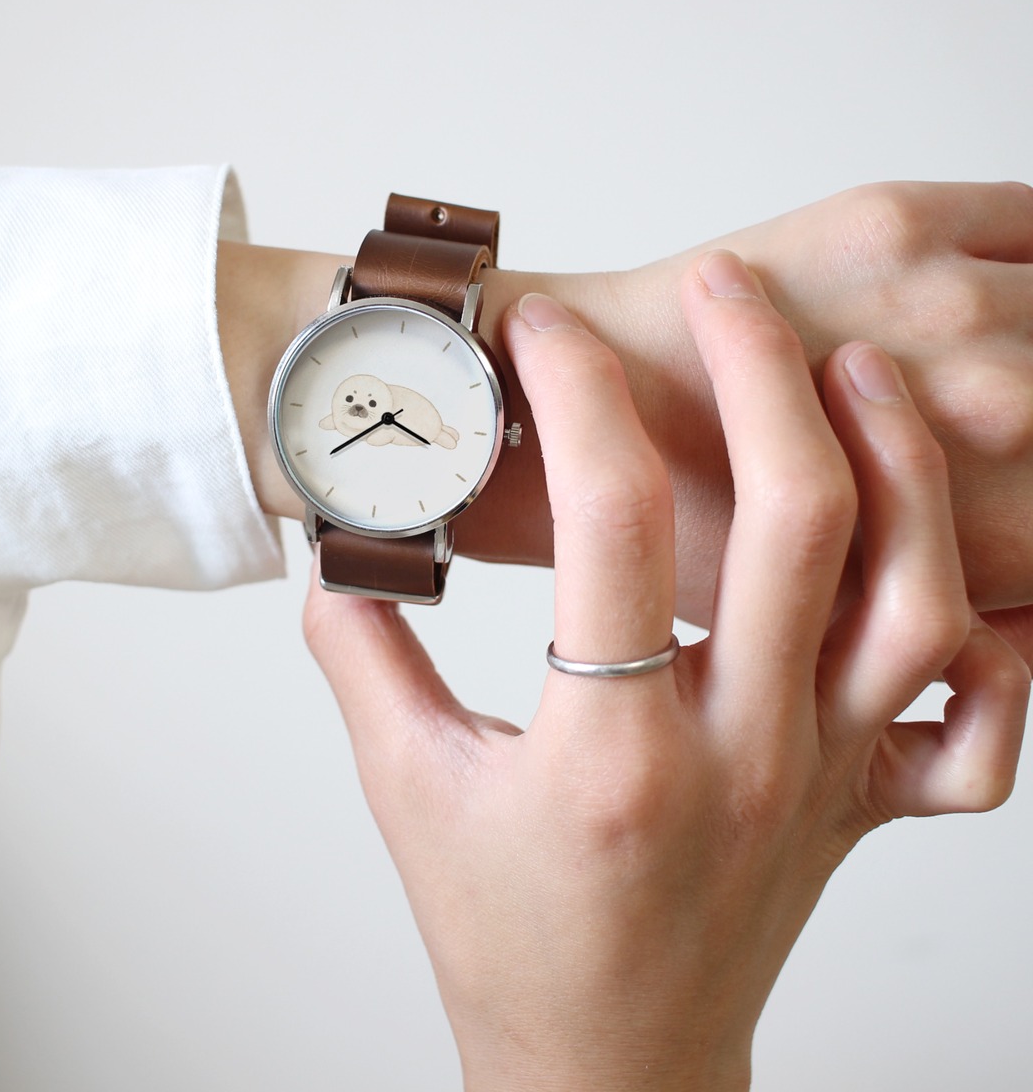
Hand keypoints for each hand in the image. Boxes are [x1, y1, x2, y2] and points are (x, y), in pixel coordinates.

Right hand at [304, 256, 1027, 1090]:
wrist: (606, 1064)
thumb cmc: (506, 934)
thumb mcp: (405, 789)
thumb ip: (363, 656)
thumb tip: (333, 551)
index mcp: (611, 750)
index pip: (608, 520)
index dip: (577, 394)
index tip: (542, 331)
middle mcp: (740, 753)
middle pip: (795, 522)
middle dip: (762, 371)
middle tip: (726, 286)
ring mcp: (822, 780)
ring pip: (912, 601)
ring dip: (897, 466)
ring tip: (853, 370)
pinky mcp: (868, 807)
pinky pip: (980, 726)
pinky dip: (994, 637)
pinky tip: (953, 558)